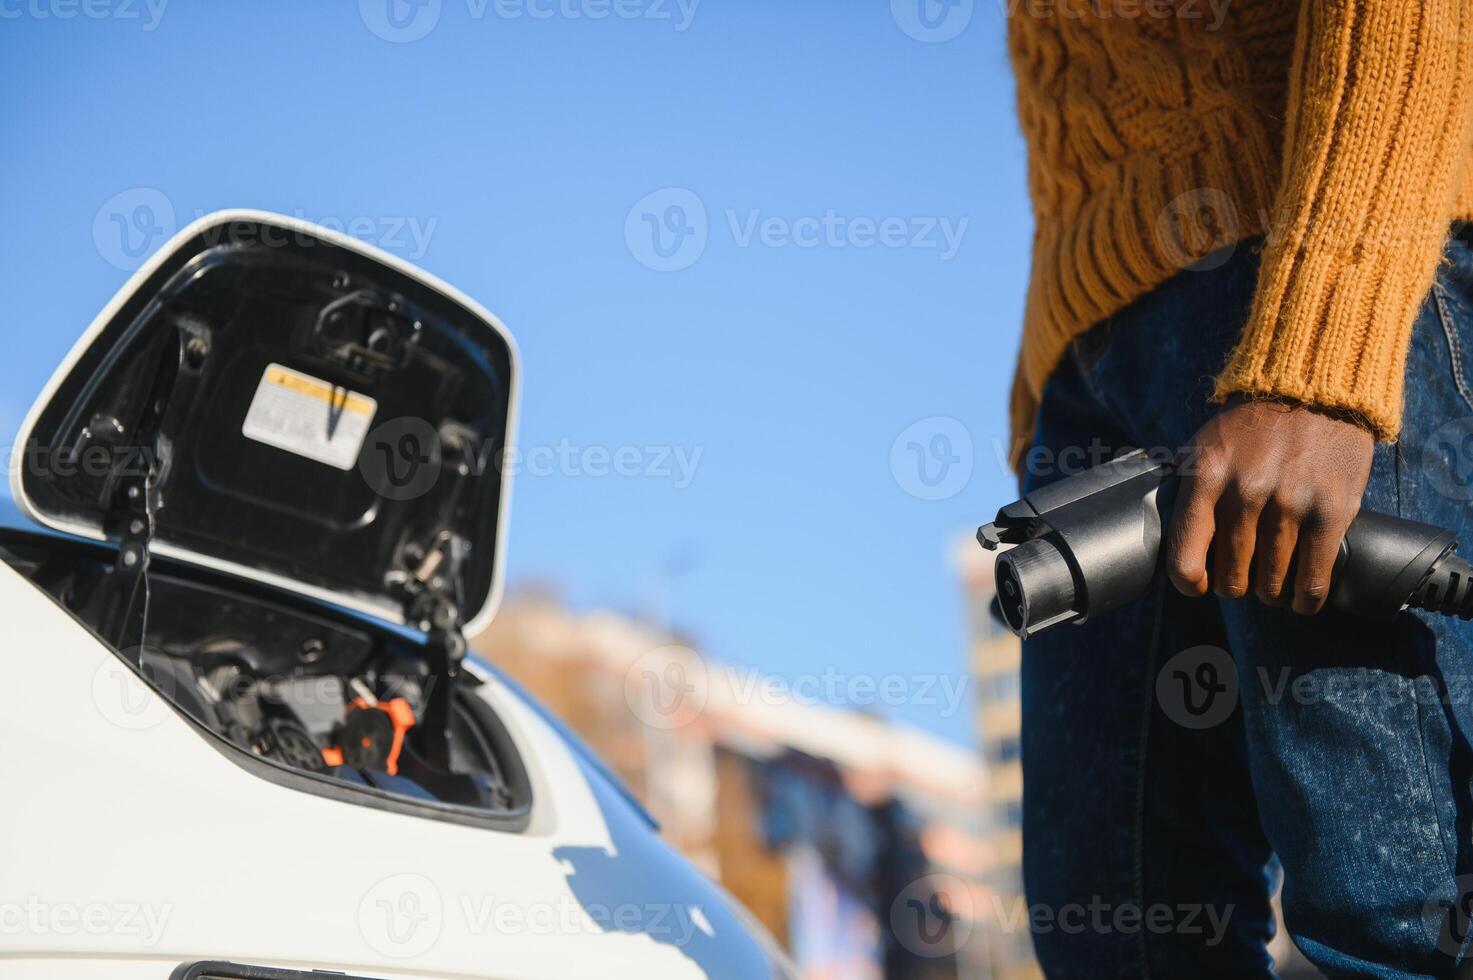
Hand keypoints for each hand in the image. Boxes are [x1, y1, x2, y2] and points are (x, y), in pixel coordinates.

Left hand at [1166, 400, 1373, 614]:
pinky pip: (1314, 576)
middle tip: (1240, 580)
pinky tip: (1301, 600)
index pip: (1185, 556)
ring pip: (1271, 582)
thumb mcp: (1204, 445)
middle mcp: (1245, 492)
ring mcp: (1290, 503)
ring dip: (1270, 593)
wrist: (1315, 389)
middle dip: (1233, 586)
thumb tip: (1171, 537)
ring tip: (1271, 588)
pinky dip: (1306, 598)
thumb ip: (1188, 489)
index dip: (1189, 584)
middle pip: (1231, 576)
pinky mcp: (1332, 510)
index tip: (1197, 586)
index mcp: (1205, 477)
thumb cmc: (1253, 425)